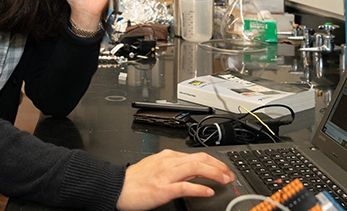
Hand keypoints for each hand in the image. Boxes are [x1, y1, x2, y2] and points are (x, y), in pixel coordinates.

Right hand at [116, 149, 235, 210]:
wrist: (117, 187)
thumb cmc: (135, 180)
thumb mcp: (157, 166)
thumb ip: (176, 168)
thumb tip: (195, 172)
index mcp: (169, 156)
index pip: (198, 155)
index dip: (215, 162)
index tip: (225, 169)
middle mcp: (169, 162)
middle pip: (200, 159)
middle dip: (219, 166)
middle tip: (230, 175)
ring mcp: (166, 175)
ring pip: (196, 168)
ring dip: (214, 174)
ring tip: (224, 180)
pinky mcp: (162, 189)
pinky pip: (185, 186)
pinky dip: (199, 188)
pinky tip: (208, 192)